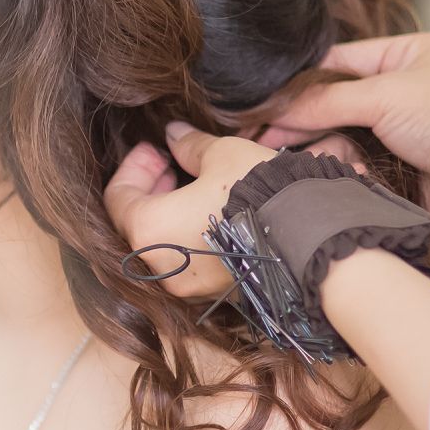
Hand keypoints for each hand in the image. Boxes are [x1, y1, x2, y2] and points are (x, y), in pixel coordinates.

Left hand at [103, 122, 280, 297]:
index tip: (154, 149)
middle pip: (136, 223)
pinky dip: (188, 237)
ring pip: (161, 245)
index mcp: (148, 229)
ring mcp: (185, 287)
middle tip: (172, 163)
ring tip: (195, 186)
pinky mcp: (211, 294)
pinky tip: (211, 214)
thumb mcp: (223, 156)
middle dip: (151, 189)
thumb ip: (189, 146)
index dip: (134, 167)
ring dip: (169, 213)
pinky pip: (187, 263)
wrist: (311, 238)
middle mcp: (158, 266)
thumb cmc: (261, 193)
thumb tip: (173, 134)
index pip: (118, 197)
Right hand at [259, 32, 429, 234]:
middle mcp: (397, 95)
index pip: (336, 63)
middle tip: (262, 137)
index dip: (298, 83)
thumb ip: (326, 101)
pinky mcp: (392, 174)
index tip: (261, 102)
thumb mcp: (386, 96)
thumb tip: (276, 112)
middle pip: (330, 106)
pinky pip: (351, 171)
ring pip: (336, 141)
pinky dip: (337, 176)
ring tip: (290, 160)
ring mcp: (394, 137)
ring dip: (319, 151)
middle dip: (301, 122)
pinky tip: (321, 178)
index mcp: (402, 59)